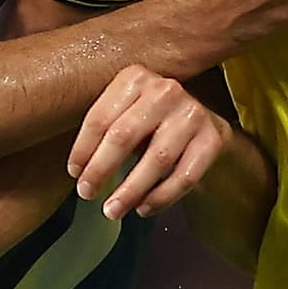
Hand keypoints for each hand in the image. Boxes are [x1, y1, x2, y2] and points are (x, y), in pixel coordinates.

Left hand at [69, 64, 235, 219]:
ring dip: (130, 191)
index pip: (100, 118)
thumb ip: (104, 130)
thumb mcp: (126, 112)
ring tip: (113, 210)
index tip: (75, 173)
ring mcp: (192, 113)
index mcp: (136, 78)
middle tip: (87, 194)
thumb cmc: (152, 123)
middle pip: (124, 136)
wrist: (204, 125)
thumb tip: (78, 170)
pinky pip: (184, 176)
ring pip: (156, 159)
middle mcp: (166, 90)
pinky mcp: (213, 139)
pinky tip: (144, 208)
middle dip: (101, 170)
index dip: (83, 150)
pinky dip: (161, 197)